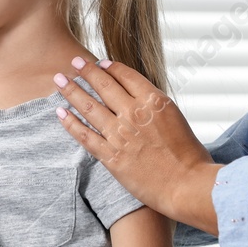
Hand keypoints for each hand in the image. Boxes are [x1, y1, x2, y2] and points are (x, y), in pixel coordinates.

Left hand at [51, 57, 219, 234]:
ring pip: (89, 107)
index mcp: (154, 101)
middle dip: (86, 71)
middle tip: (74, 61)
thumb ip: (153, 106)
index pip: (126, 76)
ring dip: (71, 91)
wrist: (187, 185)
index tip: (99, 63)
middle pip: (104, 86)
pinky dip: (70, 122)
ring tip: (59, 80)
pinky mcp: (111, 156)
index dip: (110, 67)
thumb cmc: (188, 155)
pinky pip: (84, 135)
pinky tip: (60, 112)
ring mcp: (120, 134)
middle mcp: (134, 113)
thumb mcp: (175, 118)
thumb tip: (137, 97)